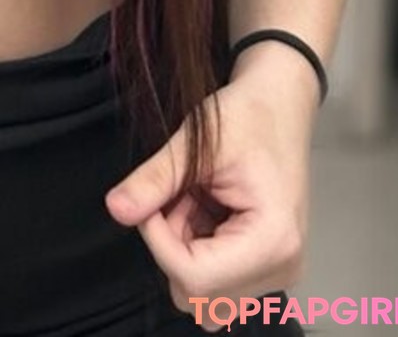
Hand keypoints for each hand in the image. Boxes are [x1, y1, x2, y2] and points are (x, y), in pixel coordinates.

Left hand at [103, 43, 318, 330]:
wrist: (280, 103)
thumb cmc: (249, 116)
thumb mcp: (197, 143)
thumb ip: (154, 181)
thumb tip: (115, 210)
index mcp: (274, 241)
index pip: (196, 278)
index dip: (160, 242)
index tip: (153, 201)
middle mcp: (282, 269)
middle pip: (198, 295)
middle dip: (172, 247)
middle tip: (178, 195)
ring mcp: (277, 273)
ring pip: (202, 293)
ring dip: (183, 249)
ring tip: (194, 199)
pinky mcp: (267, 268)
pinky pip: (215, 281)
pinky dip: (196, 248)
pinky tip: (205, 209)